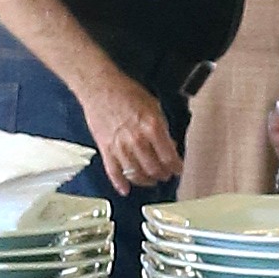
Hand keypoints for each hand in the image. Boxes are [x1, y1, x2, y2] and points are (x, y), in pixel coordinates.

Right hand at [80, 66, 184, 192]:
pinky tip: (125, 190)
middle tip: (165, 176)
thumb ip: (162, 127)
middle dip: (162, 175)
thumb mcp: (153, 106)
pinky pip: (114, 172)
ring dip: (145, 181)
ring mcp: (120, 147)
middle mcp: (137, 140)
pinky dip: (120, 183)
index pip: (169, 157)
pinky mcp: (105, 149)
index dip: (176, 167)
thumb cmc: (126, 92)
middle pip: (154, 169)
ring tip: (150, 180)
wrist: (100, 87)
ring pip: (136, 174)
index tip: (178, 170)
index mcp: (152, 127)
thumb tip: (168, 145)